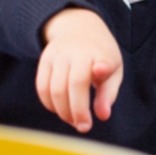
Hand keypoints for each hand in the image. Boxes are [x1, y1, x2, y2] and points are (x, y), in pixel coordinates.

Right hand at [37, 8, 122, 132]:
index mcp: (100, 53)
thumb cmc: (101, 55)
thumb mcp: (114, 69)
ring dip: (63, 111)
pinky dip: (49, 104)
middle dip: (77, 111)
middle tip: (84, 127)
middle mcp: (77, 52)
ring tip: (73, 120)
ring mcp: (58, 55)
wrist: (78, 27)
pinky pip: (42, 88)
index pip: (101, 61)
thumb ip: (109, 93)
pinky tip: (60, 110)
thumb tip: (102, 116)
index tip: (100, 70)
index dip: (101, 68)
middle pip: (74, 84)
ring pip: (54, 90)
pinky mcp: (44, 60)